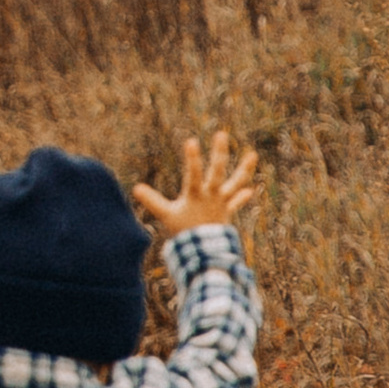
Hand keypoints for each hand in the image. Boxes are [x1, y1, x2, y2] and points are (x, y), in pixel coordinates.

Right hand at [131, 131, 259, 239]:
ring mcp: (221, 202)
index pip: (193, 174)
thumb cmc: (183, 231)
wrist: (202, 253)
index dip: (192, 159)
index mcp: (195, 195)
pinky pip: (236, 202)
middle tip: (222, 134)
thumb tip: (135, 188)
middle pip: (217, 172)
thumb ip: (152, 201)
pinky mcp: (226, 211)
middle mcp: (211, 196)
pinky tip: (250, 190)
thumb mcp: (166, 215)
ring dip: (244, 169)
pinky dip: (242, 197)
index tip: (192, 141)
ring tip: (253, 155)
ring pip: (235, 183)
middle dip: (219, 153)